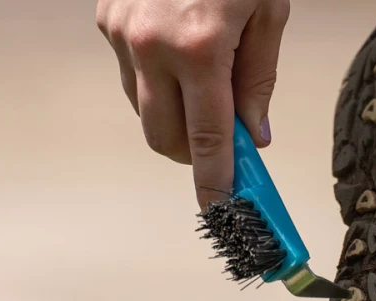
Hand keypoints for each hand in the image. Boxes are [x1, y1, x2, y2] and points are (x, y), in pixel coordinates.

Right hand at [97, 0, 289, 208]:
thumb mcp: (268, 9)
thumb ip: (259, 76)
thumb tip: (252, 132)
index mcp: (199, 46)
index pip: (207, 137)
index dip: (214, 179)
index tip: (219, 206)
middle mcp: (151, 45)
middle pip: (164, 136)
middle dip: (192, 151)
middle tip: (221, 138)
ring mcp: (123, 33)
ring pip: (143, 107)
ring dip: (173, 111)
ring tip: (202, 75)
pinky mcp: (108, 20)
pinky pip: (130, 70)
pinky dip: (155, 74)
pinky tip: (177, 45)